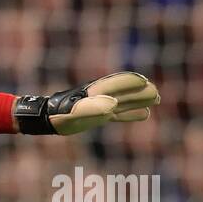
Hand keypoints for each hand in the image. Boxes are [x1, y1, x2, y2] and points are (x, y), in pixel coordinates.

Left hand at [14, 72, 159, 135]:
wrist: (46, 119)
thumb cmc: (60, 115)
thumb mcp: (74, 113)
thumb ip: (92, 108)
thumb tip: (112, 105)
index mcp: (97, 91)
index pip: (118, 83)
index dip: (130, 82)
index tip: (145, 82)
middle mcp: (101, 95)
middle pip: (125, 91)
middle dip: (140, 91)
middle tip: (156, 94)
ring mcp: (100, 104)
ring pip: (125, 101)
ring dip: (140, 100)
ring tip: (156, 100)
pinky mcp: (98, 114)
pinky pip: (120, 113)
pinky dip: (132, 113)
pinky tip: (145, 114)